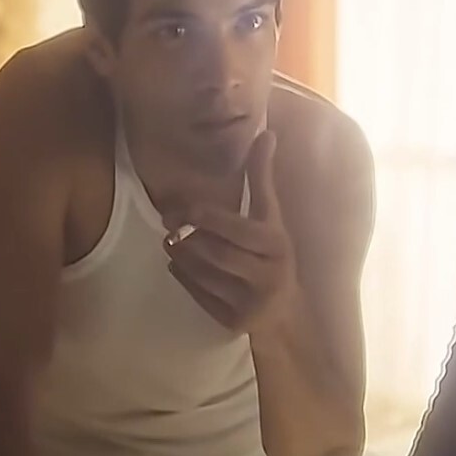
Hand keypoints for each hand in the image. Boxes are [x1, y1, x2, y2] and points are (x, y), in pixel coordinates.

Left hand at [163, 131, 297, 331]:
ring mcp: (252, 301)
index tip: (187, 206)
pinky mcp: (235, 323)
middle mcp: (267, 274)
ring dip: (182, 256)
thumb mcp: (272, 218)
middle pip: (217, 253)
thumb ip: (262, 179)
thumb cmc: (273, 254)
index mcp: (276, 244)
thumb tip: (265, 132)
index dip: (211, 218)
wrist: (287, 313)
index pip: (239, 230)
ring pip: (206, 275)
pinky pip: (202, 297)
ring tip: (169, 242)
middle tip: (168, 222)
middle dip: (189, 237)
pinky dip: (185, 279)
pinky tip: (176, 265)